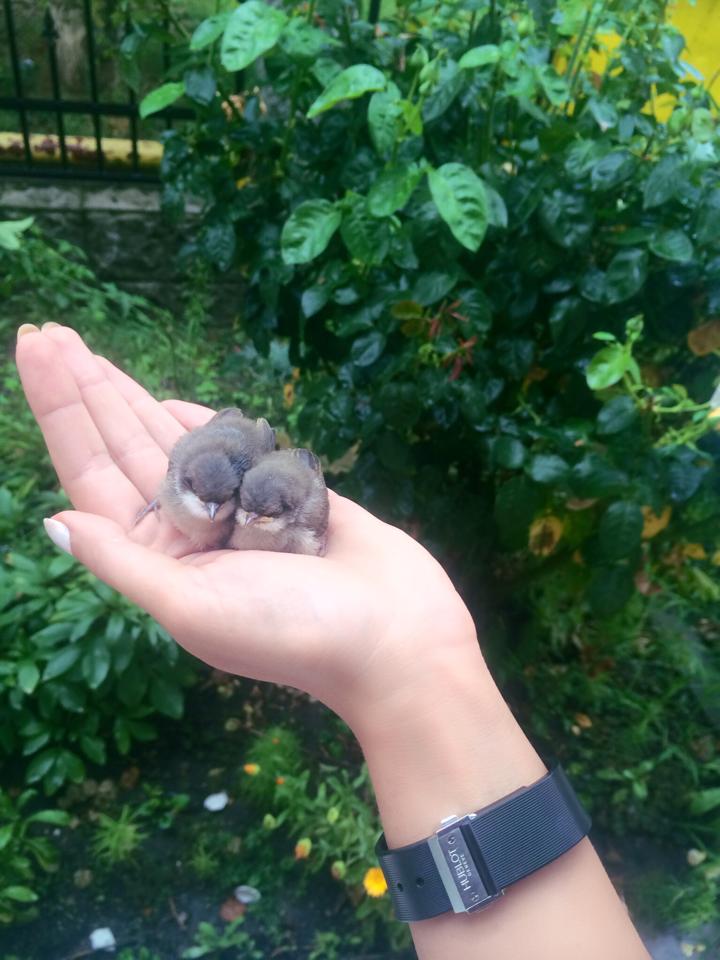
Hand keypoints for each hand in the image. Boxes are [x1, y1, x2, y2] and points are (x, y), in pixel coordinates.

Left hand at [16, 324, 479, 737]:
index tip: (35, 350)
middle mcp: (189, 531)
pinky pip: (233, 448)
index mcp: (159, 558)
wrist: (393, 637)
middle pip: (123, 446)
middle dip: (87, 390)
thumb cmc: (291, 631)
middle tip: (47, 332)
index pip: (94, 473)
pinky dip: (200, 423)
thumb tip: (53, 522)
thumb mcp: (190, 606)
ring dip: (130, 397)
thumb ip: (123, 563)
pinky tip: (163, 401)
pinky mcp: (283, 492)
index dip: (63, 412)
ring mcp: (236, 509)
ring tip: (87, 352)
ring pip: (171, 441)